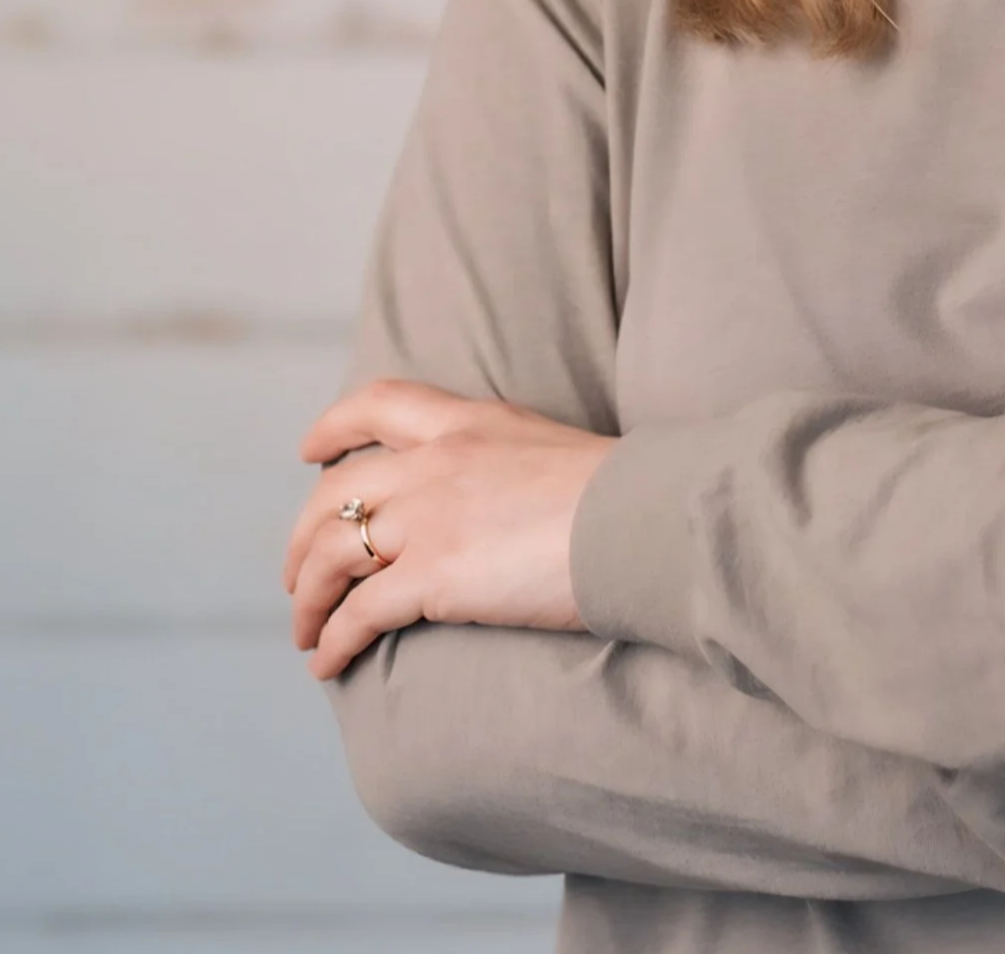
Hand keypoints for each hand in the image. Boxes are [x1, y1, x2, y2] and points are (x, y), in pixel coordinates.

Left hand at [282, 378, 615, 679]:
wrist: (644, 518)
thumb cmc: (624, 494)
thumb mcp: (553, 449)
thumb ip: (508, 464)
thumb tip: (502, 502)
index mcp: (470, 423)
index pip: (381, 403)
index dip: (334, 426)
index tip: (311, 452)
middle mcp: (436, 462)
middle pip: (336, 492)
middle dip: (302, 536)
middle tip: (297, 573)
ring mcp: (428, 517)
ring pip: (329, 554)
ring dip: (308, 599)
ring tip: (308, 633)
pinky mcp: (430, 576)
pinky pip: (356, 614)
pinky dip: (332, 642)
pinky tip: (330, 662)